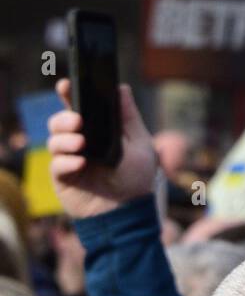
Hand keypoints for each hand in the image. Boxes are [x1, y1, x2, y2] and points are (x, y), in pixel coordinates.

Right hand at [47, 78, 158, 218]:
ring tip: (82, 144)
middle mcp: (80, 142)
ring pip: (54, 140)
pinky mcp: (63, 178)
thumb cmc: (136, 177)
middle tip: (77, 121)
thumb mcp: (139, 143)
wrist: (128, 210)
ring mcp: (69, 159)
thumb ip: (128, 118)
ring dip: (65, 139)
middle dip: (65, 117)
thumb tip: (121, 87)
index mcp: (98, 131)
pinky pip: (57, 165)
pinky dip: (67, 162)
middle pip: (59, 121)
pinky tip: (80, 163)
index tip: (66, 85)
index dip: (70, 95)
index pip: (79, 108)